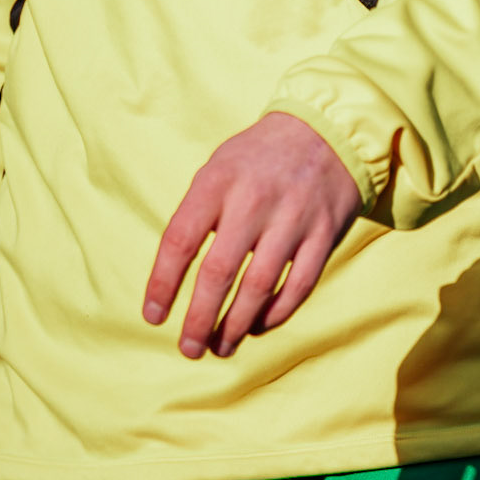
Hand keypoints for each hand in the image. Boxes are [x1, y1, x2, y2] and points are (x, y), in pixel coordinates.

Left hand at [144, 111, 361, 359]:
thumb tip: (173, 277)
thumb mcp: (218, 168)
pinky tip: (259, 325)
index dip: (163, 284)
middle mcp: (253, 199)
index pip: (180, 240)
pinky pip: (298, 286)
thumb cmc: (258, 158)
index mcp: (218, 181)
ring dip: (236, 326)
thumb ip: (198, 215)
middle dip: (199, 319)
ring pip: (259, 287)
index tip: (154, 316)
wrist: (326, 130)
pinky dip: (277, 314)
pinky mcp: (323, 234)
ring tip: (220, 347)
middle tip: (189, 348)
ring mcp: (292, 218)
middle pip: (219, 272)